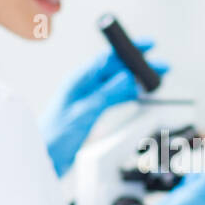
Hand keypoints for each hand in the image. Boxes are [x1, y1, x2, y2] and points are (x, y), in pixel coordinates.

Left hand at [39, 42, 167, 177]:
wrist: (43, 158)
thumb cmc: (54, 136)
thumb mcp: (85, 113)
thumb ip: (106, 94)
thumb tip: (127, 77)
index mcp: (79, 80)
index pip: (109, 58)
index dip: (129, 50)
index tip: (148, 46)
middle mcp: (84, 86)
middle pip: (116, 69)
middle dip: (138, 66)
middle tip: (161, 68)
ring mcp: (87, 99)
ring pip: (117, 83)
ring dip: (135, 81)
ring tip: (155, 82)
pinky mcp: (90, 113)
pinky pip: (113, 98)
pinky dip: (128, 95)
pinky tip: (138, 96)